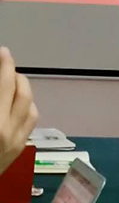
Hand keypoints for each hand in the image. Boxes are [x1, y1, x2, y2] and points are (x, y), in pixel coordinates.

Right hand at [0, 47, 38, 175]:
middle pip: (23, 93)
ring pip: (31, 107)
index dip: (6, 64)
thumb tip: (0, 80)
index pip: (5, 85)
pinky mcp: (18, 151)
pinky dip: (26, 107)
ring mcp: (16, 142)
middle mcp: (8, 132)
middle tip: (5, 66)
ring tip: (12, 83)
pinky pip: (30, 123)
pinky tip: (15, 104)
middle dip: (16, 75)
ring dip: (23, 91)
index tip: (3, 52)